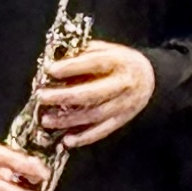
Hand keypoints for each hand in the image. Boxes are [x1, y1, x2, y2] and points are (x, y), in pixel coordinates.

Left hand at [35, 40, 156, 147]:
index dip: (71, 67)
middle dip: (64, 96)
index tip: (50, 70)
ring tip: (46, 120)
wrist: (150, 78)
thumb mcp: (106, 49)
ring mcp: (123, 105)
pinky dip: (84, 137)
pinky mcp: (122, 120)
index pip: (94, 63)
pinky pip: (102, 131)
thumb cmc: (119, 62)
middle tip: (41, 97)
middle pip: (92, 93)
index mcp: (118, 61)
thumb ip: (83, 53)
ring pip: (94, 115)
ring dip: (68, 120)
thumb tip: (55, 60)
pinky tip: (67, 140)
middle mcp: (123, 84)